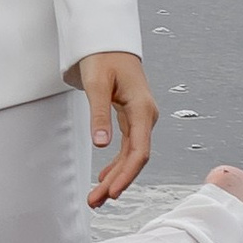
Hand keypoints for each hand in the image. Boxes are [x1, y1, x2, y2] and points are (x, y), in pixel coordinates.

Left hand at [71, 49, 155, 205]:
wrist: (109, 41)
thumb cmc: (104, 57)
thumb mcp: (97, 84)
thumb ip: (99, 114)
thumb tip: (100, 144)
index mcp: (142, 109)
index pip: (139, 151)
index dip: (127, 174)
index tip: (112, 191)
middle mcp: (146, 116)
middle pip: (135, 158)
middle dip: (117, 182)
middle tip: (96, 201)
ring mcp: (140, 118)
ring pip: (131, 155)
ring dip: (115, 176)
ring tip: (97, 197)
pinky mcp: (132, 118)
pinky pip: (127, 146)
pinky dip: (116, 163)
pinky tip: (104, 176)